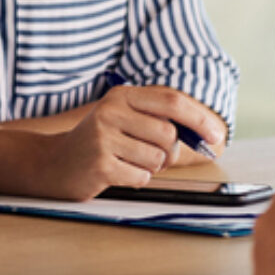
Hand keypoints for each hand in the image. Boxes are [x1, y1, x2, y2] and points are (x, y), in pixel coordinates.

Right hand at [39, 84, 225, 200]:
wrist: (57, 162)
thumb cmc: (102, 142)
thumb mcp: (126, 120)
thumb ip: (161, 121)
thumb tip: (207, 135)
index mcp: (121, 95)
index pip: (172, 101)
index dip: (200, 118)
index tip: (218, 136)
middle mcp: (111, 110)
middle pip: (168, 134)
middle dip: (168, 152)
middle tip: (148, 155)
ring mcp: (103, 136)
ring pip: (157, 159)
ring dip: (150, 167)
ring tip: (126, 161)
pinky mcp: (100, 163)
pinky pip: (142, 177)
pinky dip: (136, 179)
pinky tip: (117, 171)